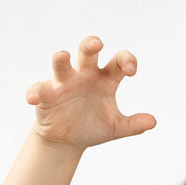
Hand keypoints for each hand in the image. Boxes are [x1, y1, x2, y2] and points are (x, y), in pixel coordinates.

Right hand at [26, 36, 156, 149]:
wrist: (67, 140)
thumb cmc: (93, 126)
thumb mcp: (116, 127)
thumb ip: (133, 124)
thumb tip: (153, 122)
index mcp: (105, 79)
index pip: (118, 62)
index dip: (126, 61)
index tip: (131, 71)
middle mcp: (84, 75)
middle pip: (87, 52)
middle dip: (90, 45)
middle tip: (97, 44)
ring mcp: (64, 82)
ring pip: (62, 64)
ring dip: (61, 59)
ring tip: (62, 56)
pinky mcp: (45, 94)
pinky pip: (39, 89)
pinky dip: (35, 92)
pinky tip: (33, 98)